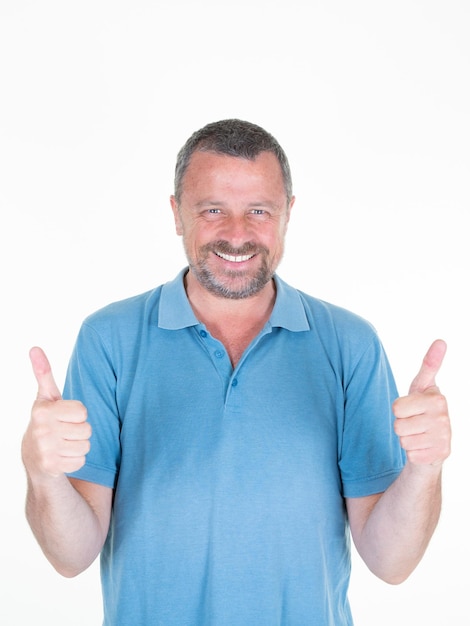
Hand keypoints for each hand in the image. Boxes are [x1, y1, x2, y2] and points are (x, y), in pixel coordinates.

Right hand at [22, 347, 90, 477]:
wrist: (33, 457)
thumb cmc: (47, 421)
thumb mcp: (46, 397)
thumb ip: (43, 373)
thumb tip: (34, 347)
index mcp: (42, 411)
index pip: (83, 411)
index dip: (78, 414)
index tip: (65, 417)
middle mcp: (41, 430)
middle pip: (86, 429)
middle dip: (80, 430)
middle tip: (64, 432)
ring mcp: (45, 450)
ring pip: (86, 446)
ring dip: (79, 446)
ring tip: (64, 444)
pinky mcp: (51, 467)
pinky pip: (81, 460)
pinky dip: (76, 460)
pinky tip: (63, 457)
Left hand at [393, 339, 450, 466]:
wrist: (434, 441)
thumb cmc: (423, 409)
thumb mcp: (422, 386)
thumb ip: (430, 364)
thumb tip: (441, 340)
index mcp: (437, 399)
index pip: (396, 407)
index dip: (399, 409)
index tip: (413, 406)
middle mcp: (444, 419)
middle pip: (398, 425)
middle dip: (401, 425)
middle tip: (414, 422)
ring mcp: (443, 439)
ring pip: (403, 440)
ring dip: (406, 438)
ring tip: (418, 434)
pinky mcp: (439, 456)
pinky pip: (409, 454)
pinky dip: (412, 452)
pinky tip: (423, 446)